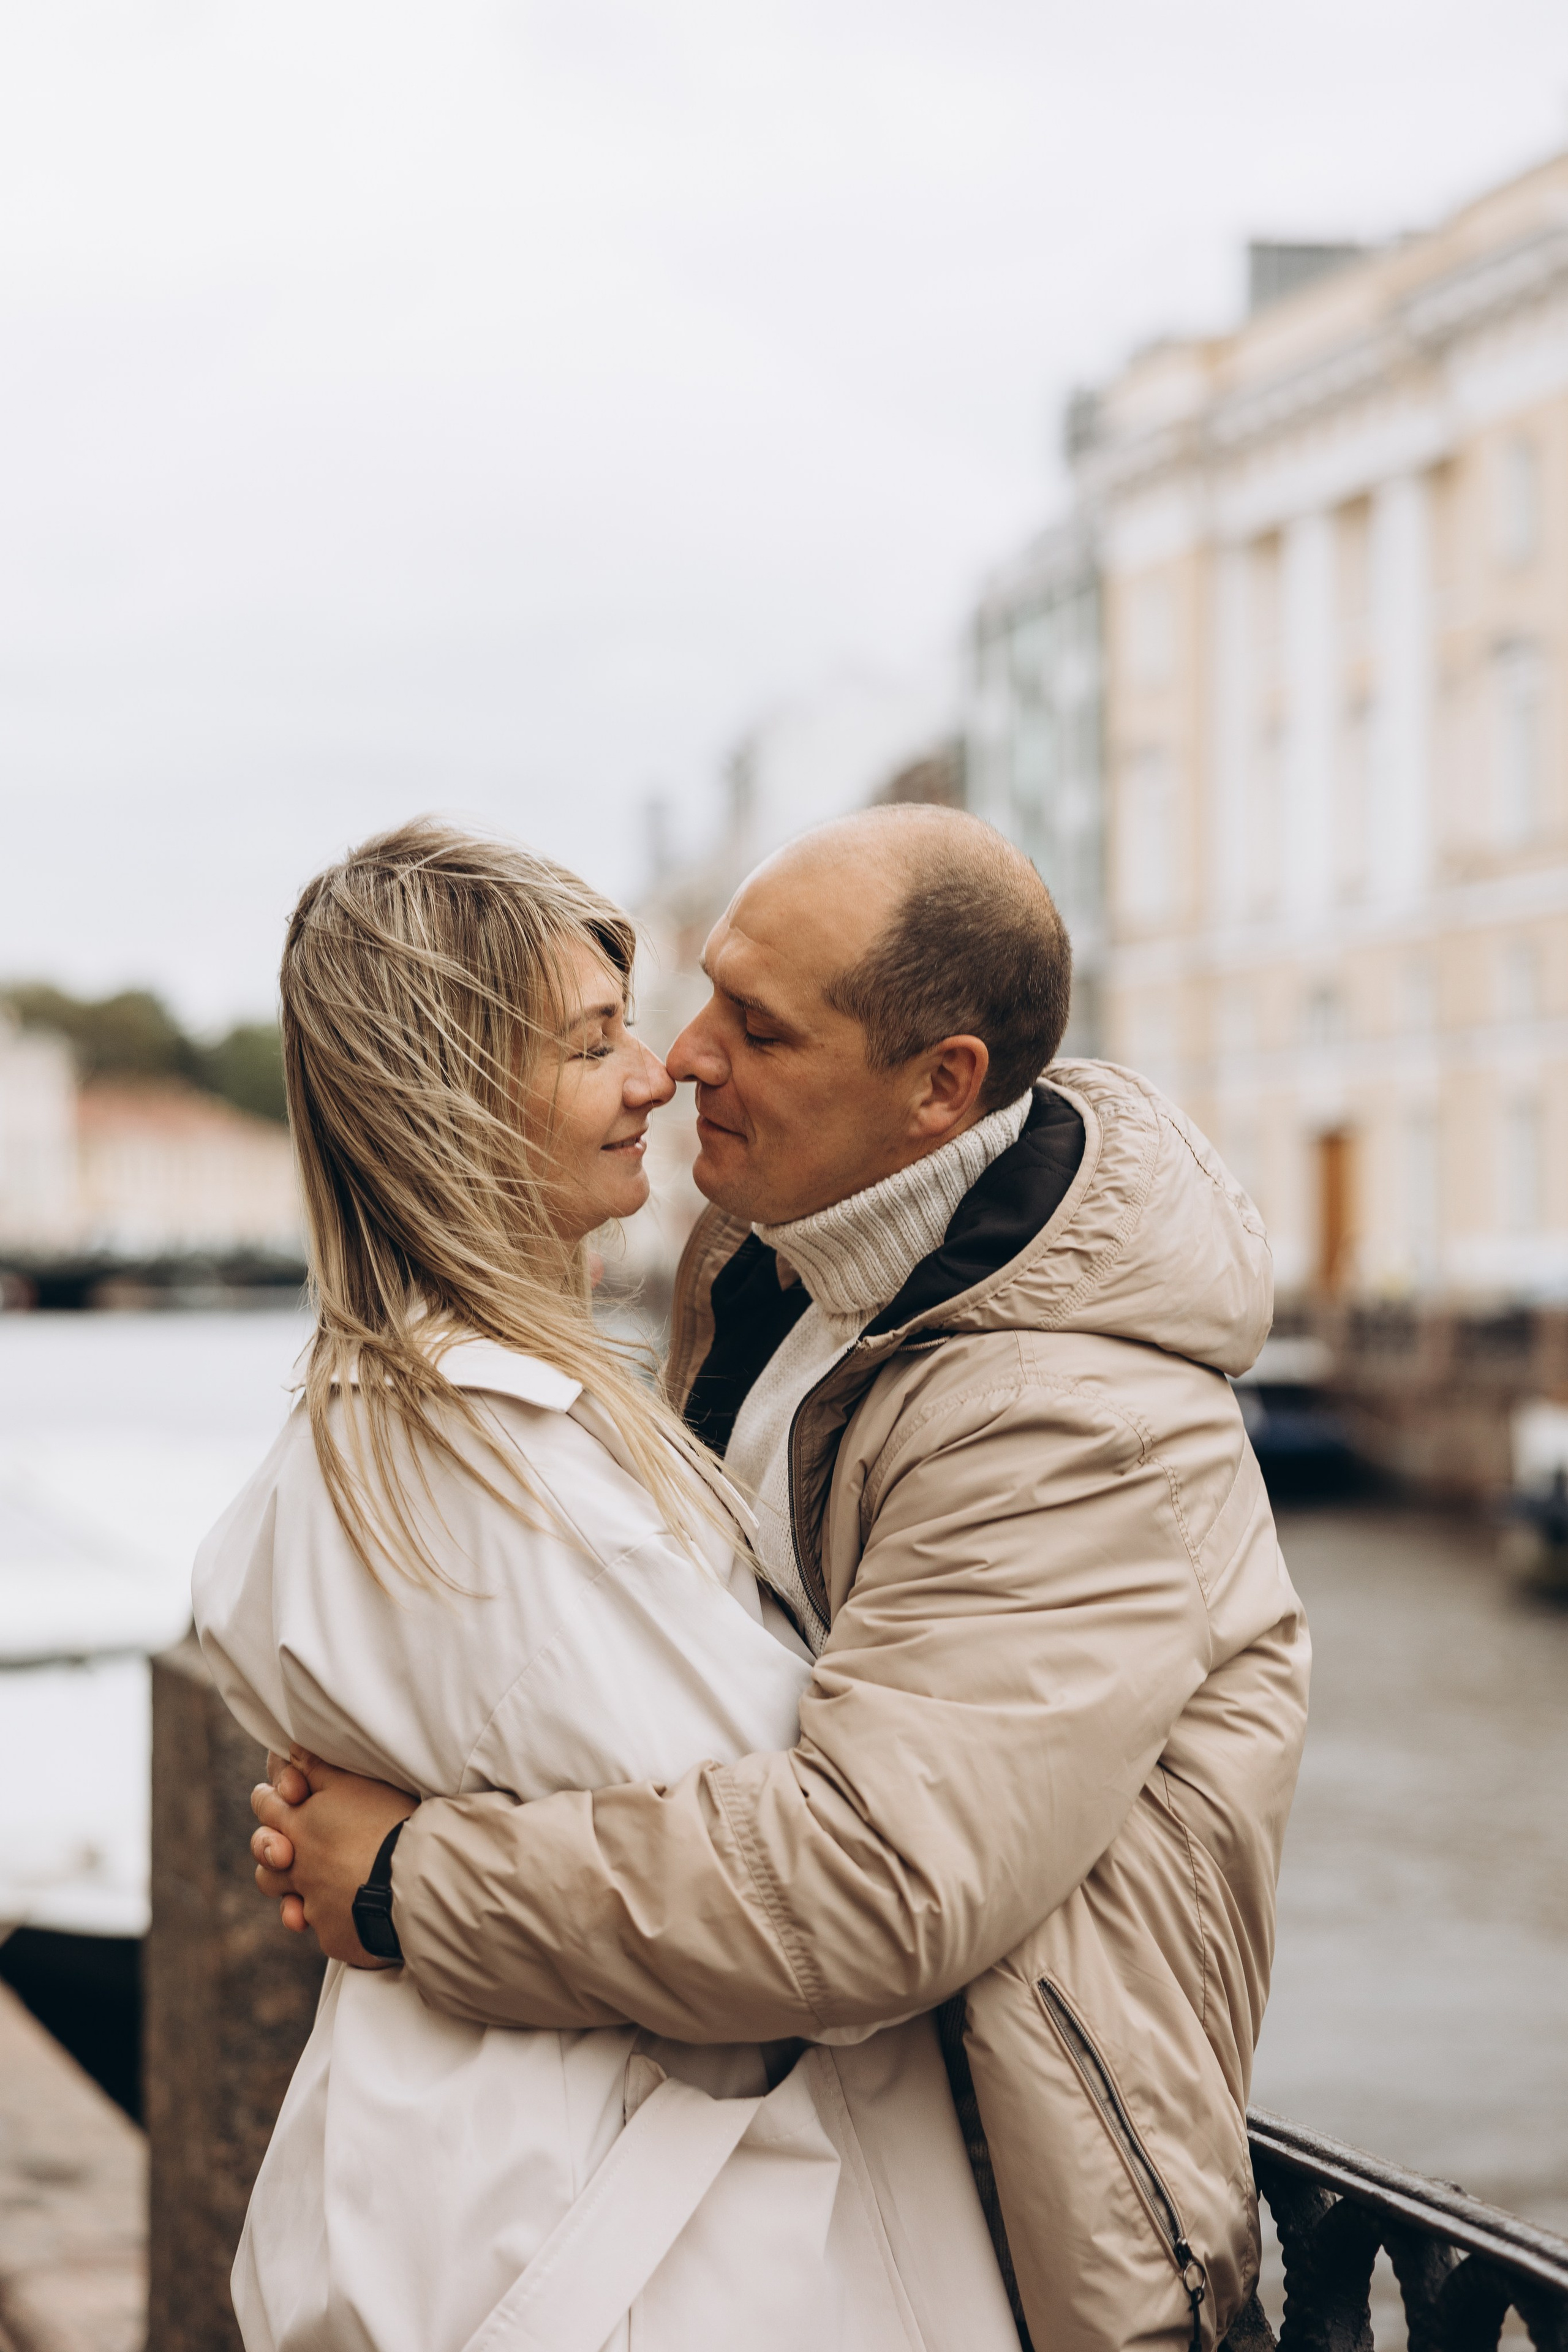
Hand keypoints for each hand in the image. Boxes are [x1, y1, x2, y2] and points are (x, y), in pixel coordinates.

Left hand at [250, 1747, 416, 1967]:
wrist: (417, 1878)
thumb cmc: (389, 1821)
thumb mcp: (354, 1783)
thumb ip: (318, 1767)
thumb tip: (291, 1747)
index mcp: (299, 1825)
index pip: (264, 1804)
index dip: (270, 1796)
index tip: (286, 1794)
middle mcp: (297, 1867)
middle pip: (265, 1858)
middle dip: (272, 1850)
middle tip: (289, 1848)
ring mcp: (312, 1906)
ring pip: (285, 1900)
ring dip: (293, 1894)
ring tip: (313, 1890)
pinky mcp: (333, 1937)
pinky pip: (324, 1929)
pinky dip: (334, 1921)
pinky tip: (354, 1914)